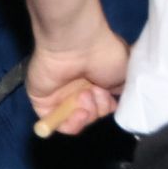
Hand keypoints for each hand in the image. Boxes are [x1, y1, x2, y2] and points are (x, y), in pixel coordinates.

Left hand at [27, 16, 129, 135]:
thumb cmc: (105, 53)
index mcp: (94, 81)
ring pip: (74, 122)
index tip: (111, 95)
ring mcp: (58, 96)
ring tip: (86, 94)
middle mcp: (76, 88)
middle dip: (99, 108)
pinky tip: (78, 111)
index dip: (107, 107)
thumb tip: (114, 102)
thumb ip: (120, 93)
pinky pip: (54, 123)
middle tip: (97, 90)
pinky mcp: (42, 101)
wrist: (77, 44)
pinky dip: (69, 124)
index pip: (102, 107)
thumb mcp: (126, 74)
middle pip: (89, 116)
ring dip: (87, 115)